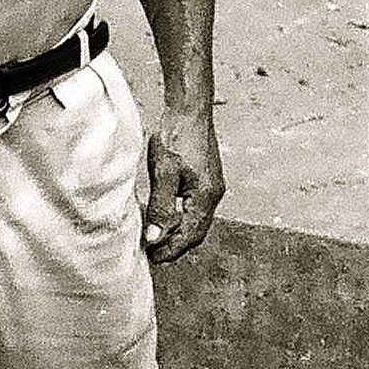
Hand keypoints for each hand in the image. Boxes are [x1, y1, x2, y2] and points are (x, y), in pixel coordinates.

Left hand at [142, 106, 224, 262]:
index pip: (190, 235)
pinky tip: (165, 213)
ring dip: (178, 230)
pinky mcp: (205, 177)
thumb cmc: (177, 136)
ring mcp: (211, 185)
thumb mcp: (164, 174)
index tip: (154, 259)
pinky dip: (180, 215)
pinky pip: (194, 205)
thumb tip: (155, 237)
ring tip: (156, 236)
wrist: (189, 108)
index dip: (172, 250)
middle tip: (154, 253)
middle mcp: (214, 194)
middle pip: (196, 230)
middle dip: (176, 244)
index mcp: (207, 196)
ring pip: (195, 218)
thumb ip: (161, 208)